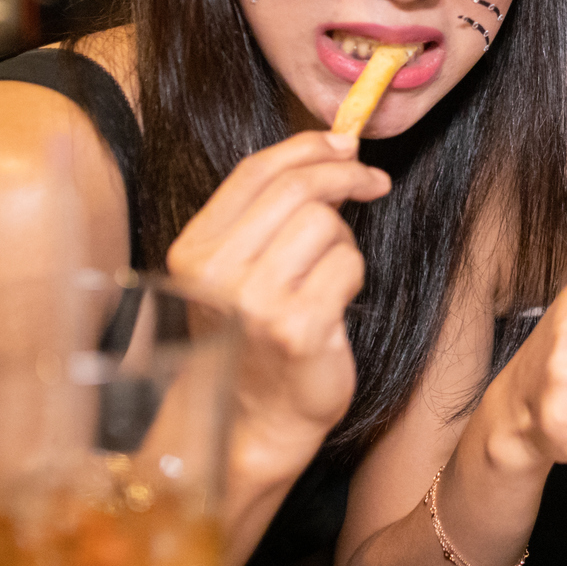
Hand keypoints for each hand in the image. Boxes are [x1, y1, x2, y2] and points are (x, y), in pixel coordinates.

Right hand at [166, 131, 381, 477]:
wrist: (257, 421)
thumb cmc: (257, 337)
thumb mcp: (241, 269)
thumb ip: (269, 212)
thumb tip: (334, 147)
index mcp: (194, 251)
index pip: (255, 172)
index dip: (308, 147)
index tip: (345, 144)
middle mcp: (216, 274)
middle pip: (297, 189)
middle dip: (345, 175)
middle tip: (373, 181)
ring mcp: (255, 303)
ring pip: (326, 225)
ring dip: (344, 240)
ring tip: (332, 272)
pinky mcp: (297, 329)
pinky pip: (348, 267)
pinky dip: (352, 277)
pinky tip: (336, 303)